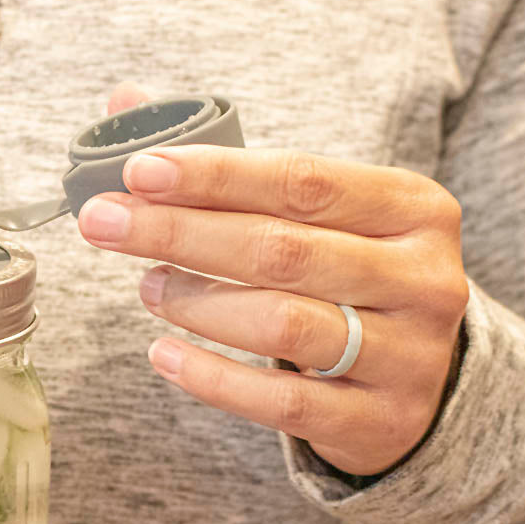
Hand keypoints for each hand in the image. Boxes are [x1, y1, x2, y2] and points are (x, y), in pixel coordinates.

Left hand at [77, 86, 468, 475]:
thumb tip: (127, 103)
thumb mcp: (319, 215)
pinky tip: (164, 355)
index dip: (213, 176)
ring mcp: (407, 356)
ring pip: (282, 325)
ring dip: (195, 303)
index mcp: (411, 208)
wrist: (422, 378)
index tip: (137, 171)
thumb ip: (231, 167)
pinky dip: (212, 378)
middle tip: (102, 224)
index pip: (301, 180)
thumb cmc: (348, 275)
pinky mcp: (378, 420)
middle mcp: (421, 279)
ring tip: (147, 287)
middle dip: (178, 234)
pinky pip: (281, 402)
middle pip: (282, 251)